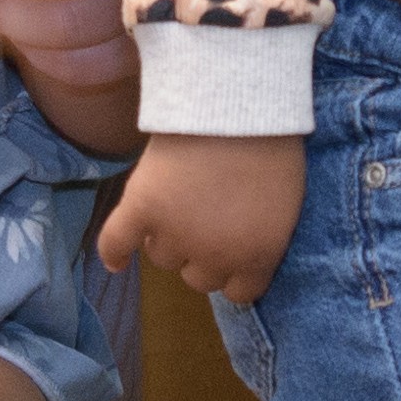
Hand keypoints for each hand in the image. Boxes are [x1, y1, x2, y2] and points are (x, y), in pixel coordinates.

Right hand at [100, 130, 303, 303]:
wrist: (238, 108)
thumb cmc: (274, 148)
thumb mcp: (286, 206)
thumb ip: (264, 237)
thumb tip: (246, 246)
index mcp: (257, 258)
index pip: (238, 292)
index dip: (232, 272)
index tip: (229, 251)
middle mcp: (214, 257)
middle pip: (197, 278)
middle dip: (200, 254)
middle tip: (202, 218)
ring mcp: (174, 235)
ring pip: (161, 257)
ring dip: (166, 239)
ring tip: (173, 204)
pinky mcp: (141, 209)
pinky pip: (117, 241)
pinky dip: (113, 253)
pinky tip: (115, 263)